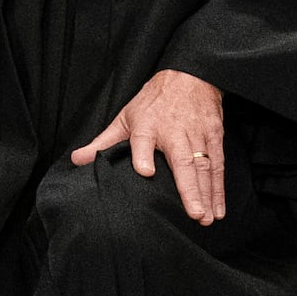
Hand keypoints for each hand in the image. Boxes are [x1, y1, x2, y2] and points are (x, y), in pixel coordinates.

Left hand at [73, 69, 230, 223]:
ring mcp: (197, 134)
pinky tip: (218, 209)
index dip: (142, 154)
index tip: (144, 172)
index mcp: (147, 125)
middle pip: (182, 159)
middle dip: (189, 188)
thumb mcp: (126, 117)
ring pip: (204, 166)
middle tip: (194, 214)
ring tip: (206, 219)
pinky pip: (218, 166)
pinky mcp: (214, 137)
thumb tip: (77, 160)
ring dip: (207, 194)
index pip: (142, 139)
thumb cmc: (154, 101)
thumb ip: (103, 142)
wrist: (191, 76)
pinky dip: (219, 189)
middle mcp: (174, 131)